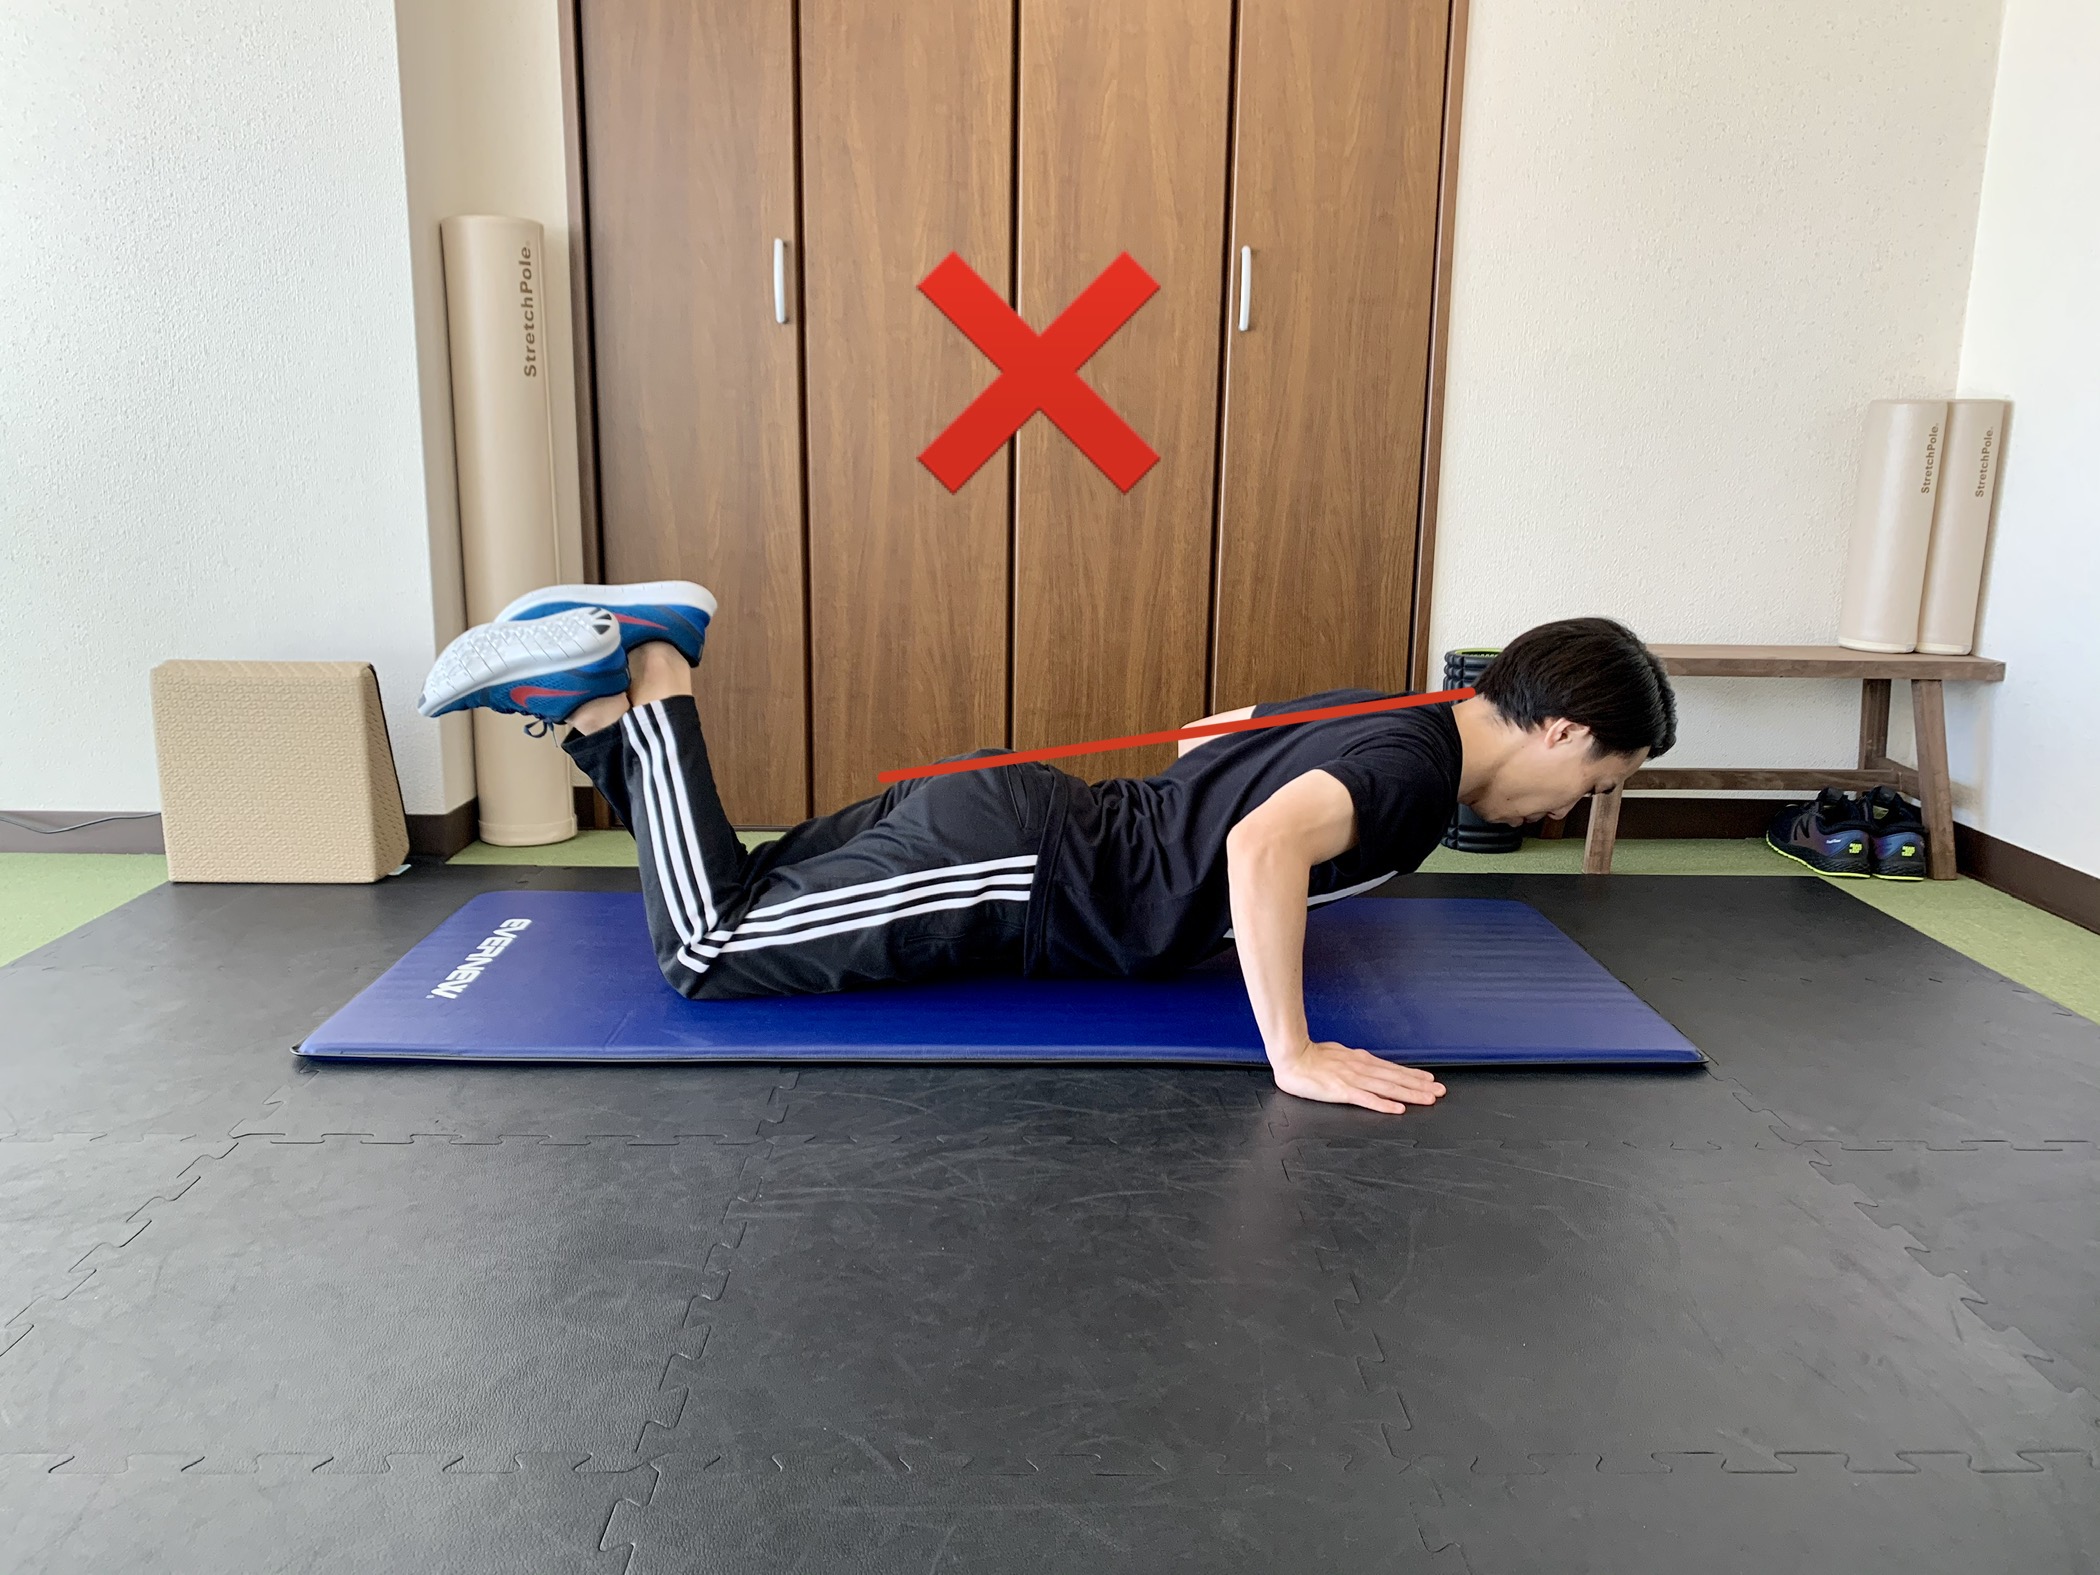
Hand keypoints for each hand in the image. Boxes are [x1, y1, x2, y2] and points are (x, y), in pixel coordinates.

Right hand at [1270, 1040, 1445, 1114]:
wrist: (1291, 1056)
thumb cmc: (1309, 1056)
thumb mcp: (1337, 1054)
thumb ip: (1352, 1061)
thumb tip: (1363, 1063)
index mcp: (1360, 1061)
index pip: (1392, 1069)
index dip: (1413, 1075)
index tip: (1430, 1079)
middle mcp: (1361, 1069)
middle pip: (1396, 1079)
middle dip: (1420, 1085)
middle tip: (1440, 1090)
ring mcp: (1353, 1080)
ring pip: (1388, 1088)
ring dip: (1410, 1094)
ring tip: (1428, 1099)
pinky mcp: (1342, 1091)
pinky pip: (1367, 1099)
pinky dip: (1384, 1104)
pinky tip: (1397, 1109)